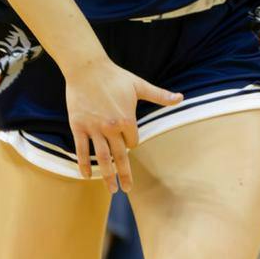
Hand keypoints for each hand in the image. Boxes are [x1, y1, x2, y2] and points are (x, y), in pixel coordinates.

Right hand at [63, 56, 182, 191]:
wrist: (87, 69)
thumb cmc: (115, 77)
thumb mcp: (140, 86)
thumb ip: (160, 95)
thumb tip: (181, 98)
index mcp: (127, 120)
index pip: (132, 142)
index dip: (131, 143)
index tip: (127, 142)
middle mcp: (110, 128)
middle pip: (119, 156)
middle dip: (124, 174)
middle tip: (127, 189)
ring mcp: (93, 129)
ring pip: (101, 158)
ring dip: (106, 175)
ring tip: (111, 189)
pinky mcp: (78, 127)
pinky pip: (81, 150)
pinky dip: (83, 164)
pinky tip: (86, 176)